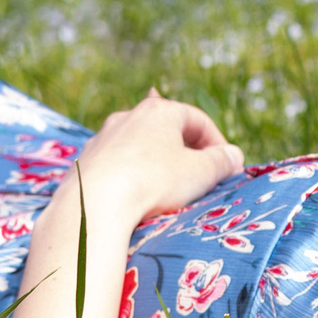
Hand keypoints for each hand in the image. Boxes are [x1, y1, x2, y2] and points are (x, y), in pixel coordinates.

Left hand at [67, 90, 243, 221]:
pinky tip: (136, 197)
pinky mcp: (85, 162)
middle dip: (187, 152)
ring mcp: (102, 138)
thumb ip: (221, 162)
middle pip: (166, 130)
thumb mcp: (200, 173)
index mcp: (159, 111)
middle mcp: (128, 117)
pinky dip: (132, 176)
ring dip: (158, 164)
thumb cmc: (153, 182)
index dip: (217, 143)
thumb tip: (233, 155)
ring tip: (168, 190)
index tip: (227, 167)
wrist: (93, 206)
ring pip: (139, 147)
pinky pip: (117, 165)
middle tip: (201, 177)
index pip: (198, 120)